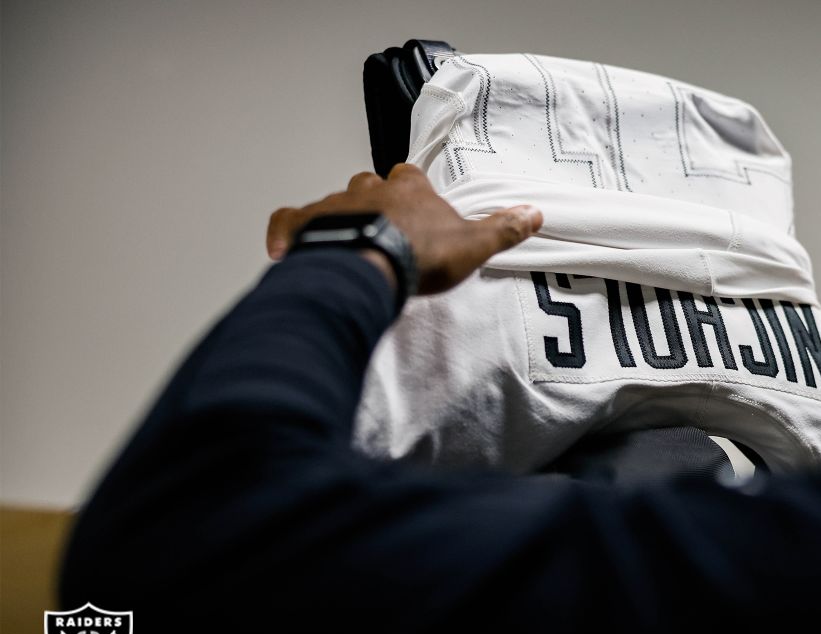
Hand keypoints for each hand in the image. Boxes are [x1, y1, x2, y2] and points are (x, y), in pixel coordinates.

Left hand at [266, 164, 541, 294]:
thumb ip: (502, 229)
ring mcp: (334, 205)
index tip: (418, 203)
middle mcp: (369, 189)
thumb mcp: (472, 244)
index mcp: (409, 189)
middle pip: (371, 185)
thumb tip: (533, 213)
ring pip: (335, 203)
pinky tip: (284, 247)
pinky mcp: (305, 226)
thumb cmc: (418, 255)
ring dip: (339, 217)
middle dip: (376, 201)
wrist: (368, 267)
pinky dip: (287, 231)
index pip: (412, 176)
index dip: (415, 190)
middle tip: (384, 226)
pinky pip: (290, 221)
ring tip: (347, 242)